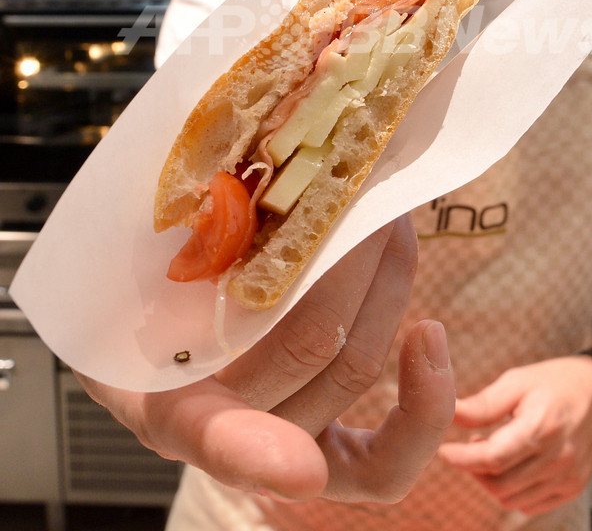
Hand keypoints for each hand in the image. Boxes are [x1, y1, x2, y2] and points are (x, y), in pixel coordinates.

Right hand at [74, 216, 454, 502]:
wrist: (150, 327)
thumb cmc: (144, 290)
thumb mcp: (140, 261)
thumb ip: (188, 235)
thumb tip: (247, 145)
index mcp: (163, 400)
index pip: (209, 437)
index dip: (252, 452)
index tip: (301, 466)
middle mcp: (226, 435)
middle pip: (311, 350)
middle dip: (353, 255)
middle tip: (365, 180)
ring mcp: (281, 448)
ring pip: (356, 364)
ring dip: (386, 278)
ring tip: (390, 210)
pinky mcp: (332, 458)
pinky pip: (386, 461)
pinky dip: (423, 407)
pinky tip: (431, 335)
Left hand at [438, 356, 591, 514]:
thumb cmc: (556, 381)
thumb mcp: (517, 381)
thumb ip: (483, 404)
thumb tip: (447, 412)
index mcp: (542, 426)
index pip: (493, 457)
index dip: (462, 458)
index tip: (443, 450)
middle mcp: (558, 458)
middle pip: (500, 483)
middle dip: (474, 469)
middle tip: (469, 445)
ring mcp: (568, 477)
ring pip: (512, 499)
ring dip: (491, 481)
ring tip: (489, 452)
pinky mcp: (573, 488)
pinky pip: (530, 506)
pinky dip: (512, 492)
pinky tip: (509, 466)